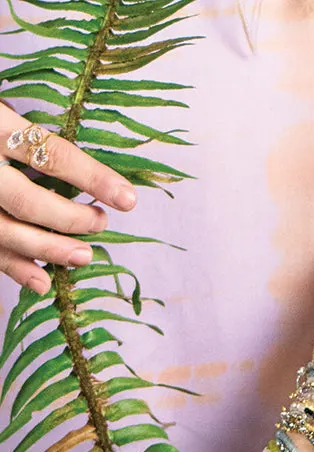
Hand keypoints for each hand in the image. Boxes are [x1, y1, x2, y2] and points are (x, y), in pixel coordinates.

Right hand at [0, 102, 136, 294]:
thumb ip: (25, 135)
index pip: (48, 153)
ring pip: (3, 231)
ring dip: (48, 250)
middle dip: (70, 219)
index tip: (128, 199)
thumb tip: (84, 171)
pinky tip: (40, 282)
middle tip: (100, 224)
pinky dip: (11, 266)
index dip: (92, 177)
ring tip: (84, 256)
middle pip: (26, 200)